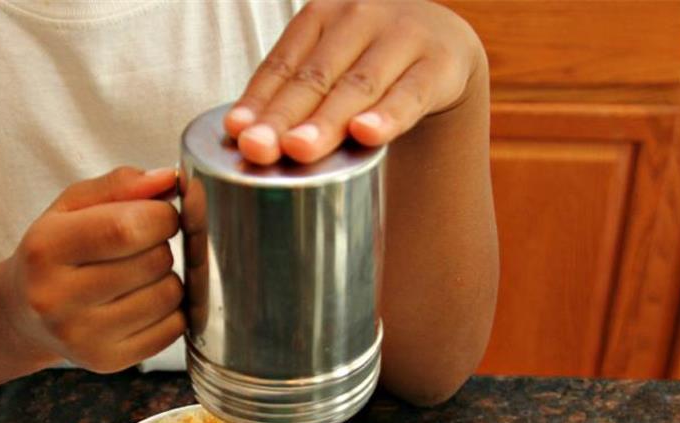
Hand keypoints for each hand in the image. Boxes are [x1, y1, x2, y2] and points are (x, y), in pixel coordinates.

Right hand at [5, 167, 183, 372]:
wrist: (23, 314)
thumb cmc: (55, 252)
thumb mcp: (72, 206)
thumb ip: (121, 185)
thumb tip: (168, 181)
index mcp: (45, 250)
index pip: (127, 229)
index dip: (161, 216)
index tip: (159, 215)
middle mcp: (57, 299)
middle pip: (154, 261)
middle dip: (162, 245)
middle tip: (141, 247)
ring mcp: (82, 337)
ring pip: (169, 296)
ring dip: (167, 278)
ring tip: (139, 275)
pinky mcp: (107, 362)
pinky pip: (173, 329)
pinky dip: (170, 311)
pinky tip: (142, 302)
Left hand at [224, 0, 484, 163]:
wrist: (441, 45)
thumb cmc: (366, 63)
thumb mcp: (329, 67)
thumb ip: (292, 97)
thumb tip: (243, 138)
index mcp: (321, 15)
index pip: (283, 65)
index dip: (258, 100)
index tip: (237, 132)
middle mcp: (359, 17)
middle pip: (315, 78)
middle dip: (284, 118)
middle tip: (257, 148)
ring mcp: (402, 37)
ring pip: (358, 87)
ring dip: (326, 121)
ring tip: (299, 149)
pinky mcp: (439, 65)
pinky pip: (409, 95)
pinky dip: (387, 116)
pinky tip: (366, 134)